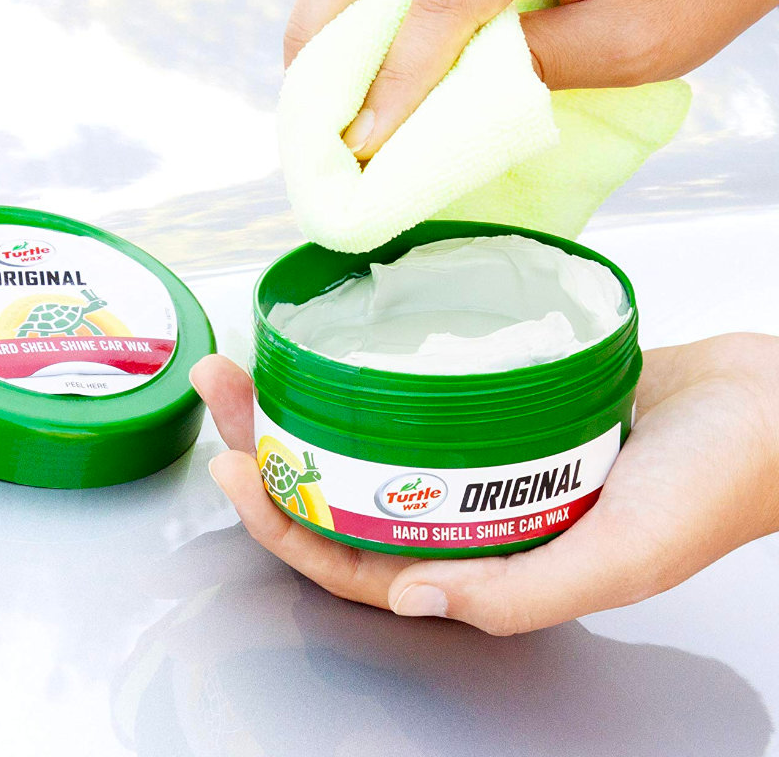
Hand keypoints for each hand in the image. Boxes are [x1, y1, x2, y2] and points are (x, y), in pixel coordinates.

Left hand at [192, 333, 778, 634]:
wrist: (765, 404)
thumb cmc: (711, 487)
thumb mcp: (620, 558)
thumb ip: (519, 595)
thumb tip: (408, 602)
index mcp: (480, 564)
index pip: (354, 561)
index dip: (284, 526)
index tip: (235, 467)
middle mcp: (465, 512)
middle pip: (341, 490)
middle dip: (269, 446)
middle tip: (223, 387)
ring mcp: (474, 455)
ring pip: (365, 439)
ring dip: (305, 402)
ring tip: (254, 358)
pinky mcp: (493, 403)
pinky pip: (413, 396)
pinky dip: (365, 376)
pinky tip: (334, 346)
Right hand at [283, 0, 778, 159]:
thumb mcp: (632, 46)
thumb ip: (531, 67)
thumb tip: (437, 101)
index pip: (442, 0)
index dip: (396, 81)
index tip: (366, 144)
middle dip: (318, 28)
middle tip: (308, 105)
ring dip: (321, 10)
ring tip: (314, 82)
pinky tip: (348, 50)